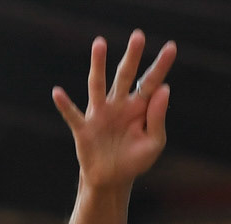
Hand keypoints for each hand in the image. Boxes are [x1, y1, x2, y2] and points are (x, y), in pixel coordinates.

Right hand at [52, 31, 175, 188]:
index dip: (161, 66)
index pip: (151, 83)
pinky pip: (73, 115)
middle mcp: (119, 104)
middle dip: (132, 57)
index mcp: (138, 108)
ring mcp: (100, 114)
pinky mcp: (84, 129)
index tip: (172, 48)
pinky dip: (65, 105)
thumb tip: (164, 89)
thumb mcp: (153, 144)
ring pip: (98, 85)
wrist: (111, 180)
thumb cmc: (133, 160)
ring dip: (98, 66)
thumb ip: (158, 119)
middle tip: (139, 36)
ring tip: (100, 43)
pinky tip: (58, 93)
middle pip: (126, 76)